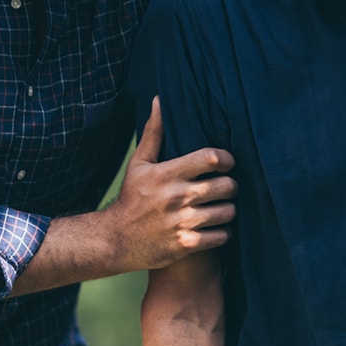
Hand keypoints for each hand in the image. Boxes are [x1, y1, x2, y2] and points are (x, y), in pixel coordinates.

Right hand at [107, 97, 236, 272]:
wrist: (114, 240)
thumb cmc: (131, 198)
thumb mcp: (139, 164)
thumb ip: (154, 133)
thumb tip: (159, 101)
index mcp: (167, 174)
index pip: (210, 158)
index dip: (226, 159)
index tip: (226, 163)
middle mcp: (176, 197)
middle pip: (226, 185)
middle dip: (231, 186)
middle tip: (226, 187)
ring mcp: (182, 222)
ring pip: (228, 212)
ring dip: (228, 210)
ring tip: (221, 207)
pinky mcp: (185, 245)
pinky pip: (221, 236)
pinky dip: (222, 232)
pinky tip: (215, 228)